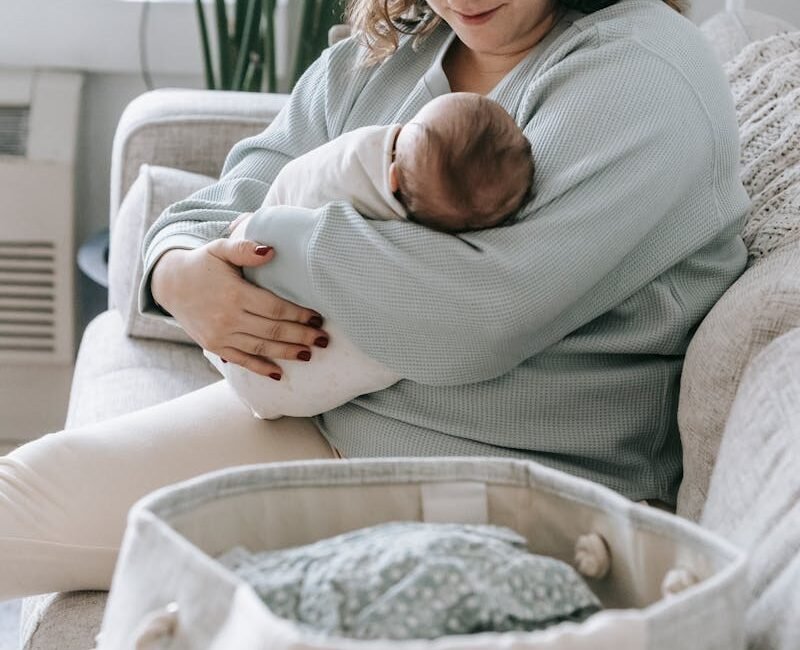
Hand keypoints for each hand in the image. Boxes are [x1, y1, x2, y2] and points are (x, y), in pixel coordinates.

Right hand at [151, 237, 327, 378]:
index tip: (318, 317)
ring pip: (261, 348)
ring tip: (310, 354)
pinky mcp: (214, 345)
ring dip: (288, 352)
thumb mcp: (220, 249)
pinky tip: (279, 373)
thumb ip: (244, 249)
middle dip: (301, 336)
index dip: (298, 314)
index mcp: (234, 293)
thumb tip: (271, 251)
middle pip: (273, 330)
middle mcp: (228, 317)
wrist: (170, 284)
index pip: (275, 308)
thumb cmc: (202, 264)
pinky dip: (261, 368)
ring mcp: (220, 335)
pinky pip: (242, 360)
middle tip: (324, 340)